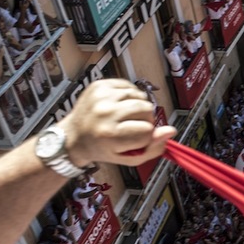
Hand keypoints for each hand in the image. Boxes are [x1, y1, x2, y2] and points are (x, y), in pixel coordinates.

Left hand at [59, 79, 176, 166]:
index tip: (134, 139)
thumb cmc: (101, 148)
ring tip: (125, 116)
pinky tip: (120, 105)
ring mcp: (102, 97)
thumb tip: (170, 131)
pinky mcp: (100, 85)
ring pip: (140, 96)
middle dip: (145, 120)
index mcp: (110, 135)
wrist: (73, 136)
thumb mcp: (128, 158)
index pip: (148, 130)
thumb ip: (153, 148)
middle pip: (147, 110)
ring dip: (138, 107)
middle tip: (131, 126)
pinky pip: (130, 86)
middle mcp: (105, 113)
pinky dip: (129, 96)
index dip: (146, 136)